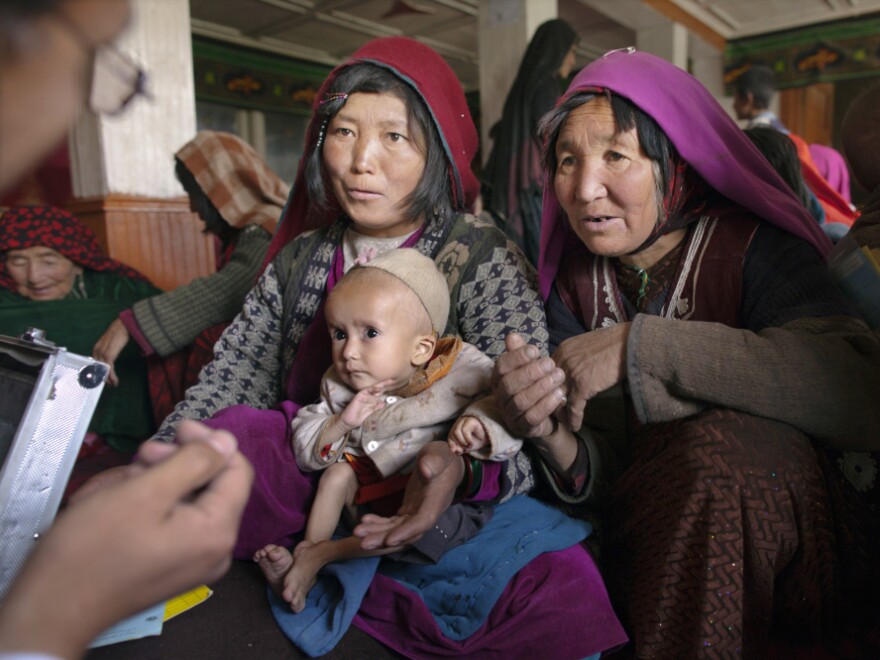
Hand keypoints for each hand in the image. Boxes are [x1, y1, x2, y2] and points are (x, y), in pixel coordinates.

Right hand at [0, 420, 253, 657]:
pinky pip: (171, 522)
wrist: (53, 608)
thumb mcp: (146, 491)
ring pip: (185, 500)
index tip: (178, 428)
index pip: (237, 470)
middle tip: (140, 457)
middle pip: (210, 485)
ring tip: (116, 486)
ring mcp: (194, 562)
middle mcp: (216, 550)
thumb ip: (194, 462)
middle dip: (174, 464)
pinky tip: (116, 503)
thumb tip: (228, 441)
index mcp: (218, 531)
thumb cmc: (95, 547)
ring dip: (153, 483)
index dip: (210, 442)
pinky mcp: (171, 566)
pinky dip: (146, 505)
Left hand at [92, 318, 129, 385]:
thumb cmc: (119, 332)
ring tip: (113, 384)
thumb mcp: (111, 343)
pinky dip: (112, 376)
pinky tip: (115, 381)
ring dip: (108, 379)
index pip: (95, 364)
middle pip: (98, 368)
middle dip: (103, 377)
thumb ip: (109, 349)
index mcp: (96, 348)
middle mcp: (97, 351)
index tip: (104, 378)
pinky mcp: (109, 355)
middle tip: (108, 384)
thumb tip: (111, 355)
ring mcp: (102, 354)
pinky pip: (109, 369)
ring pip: (103, 370)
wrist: (123, 326)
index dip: (99, 372)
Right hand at [340, 379, 392, 428]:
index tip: (392, 382)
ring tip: (384, 385)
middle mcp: (368, 396)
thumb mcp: (370, 412)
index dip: (385, 387)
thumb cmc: (358, 417)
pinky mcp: (358, 397)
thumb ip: (376, 407)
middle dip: (384, 384)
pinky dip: (371, 390)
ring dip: (378, 389)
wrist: (349, 422)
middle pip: (377, 389)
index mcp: (371, 399)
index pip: (379, 392)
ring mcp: (363, 396)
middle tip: (391, 380)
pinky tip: (377, 389)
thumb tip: (383, 403)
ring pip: (373, 390)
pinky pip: (365, 392)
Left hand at [447, 416, 487, 454]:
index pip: (450, 436)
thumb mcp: (467, 447)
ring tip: (470, 446)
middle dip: (458, 444)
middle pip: (452, 433)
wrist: (490, 437)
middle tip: (466, 449)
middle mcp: (460, 422)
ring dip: (463, 442)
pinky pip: (464, 430)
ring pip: (457, 432)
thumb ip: (460, 448)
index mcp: (457, 428)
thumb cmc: (478, 440)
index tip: (455, 451)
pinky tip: (471, 443)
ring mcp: (465, 420)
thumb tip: (455, 451)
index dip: (451, 444)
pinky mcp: (471, 420)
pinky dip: (467, 439)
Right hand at [491, 333, 565, 438]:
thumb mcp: (531, 368)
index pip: (501, 367)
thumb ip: (521, 353)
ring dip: (541, 388)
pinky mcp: (523, 428)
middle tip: (551, 364)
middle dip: (531, 372)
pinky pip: (532, 417)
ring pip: (521, 401)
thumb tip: (511, 336)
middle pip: (509, 384)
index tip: (535, 350)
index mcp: (498, 380)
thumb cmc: (536, 387)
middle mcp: (500, 398)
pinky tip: (560, 395)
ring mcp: (510, 414)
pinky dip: (546, 405)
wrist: (547, 416)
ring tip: (559, 377)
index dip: (517, 357)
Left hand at [553, 322, 630, 431]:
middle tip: (554, 412)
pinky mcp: (582, 386)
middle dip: (550, 401)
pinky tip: (575, 427)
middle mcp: (562, 362)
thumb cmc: (613, 342)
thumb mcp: (586, 345)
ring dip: (560, 414)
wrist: (629, 343)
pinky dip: (574, 420)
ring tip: (563, 422)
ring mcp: (571, 374)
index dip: (548, 387)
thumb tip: (576, 369)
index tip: (551, 396)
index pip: (546, 374)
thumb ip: (576, 357)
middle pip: (548, 388)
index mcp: (562, 351)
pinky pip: (573, 408)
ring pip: (558, 400)